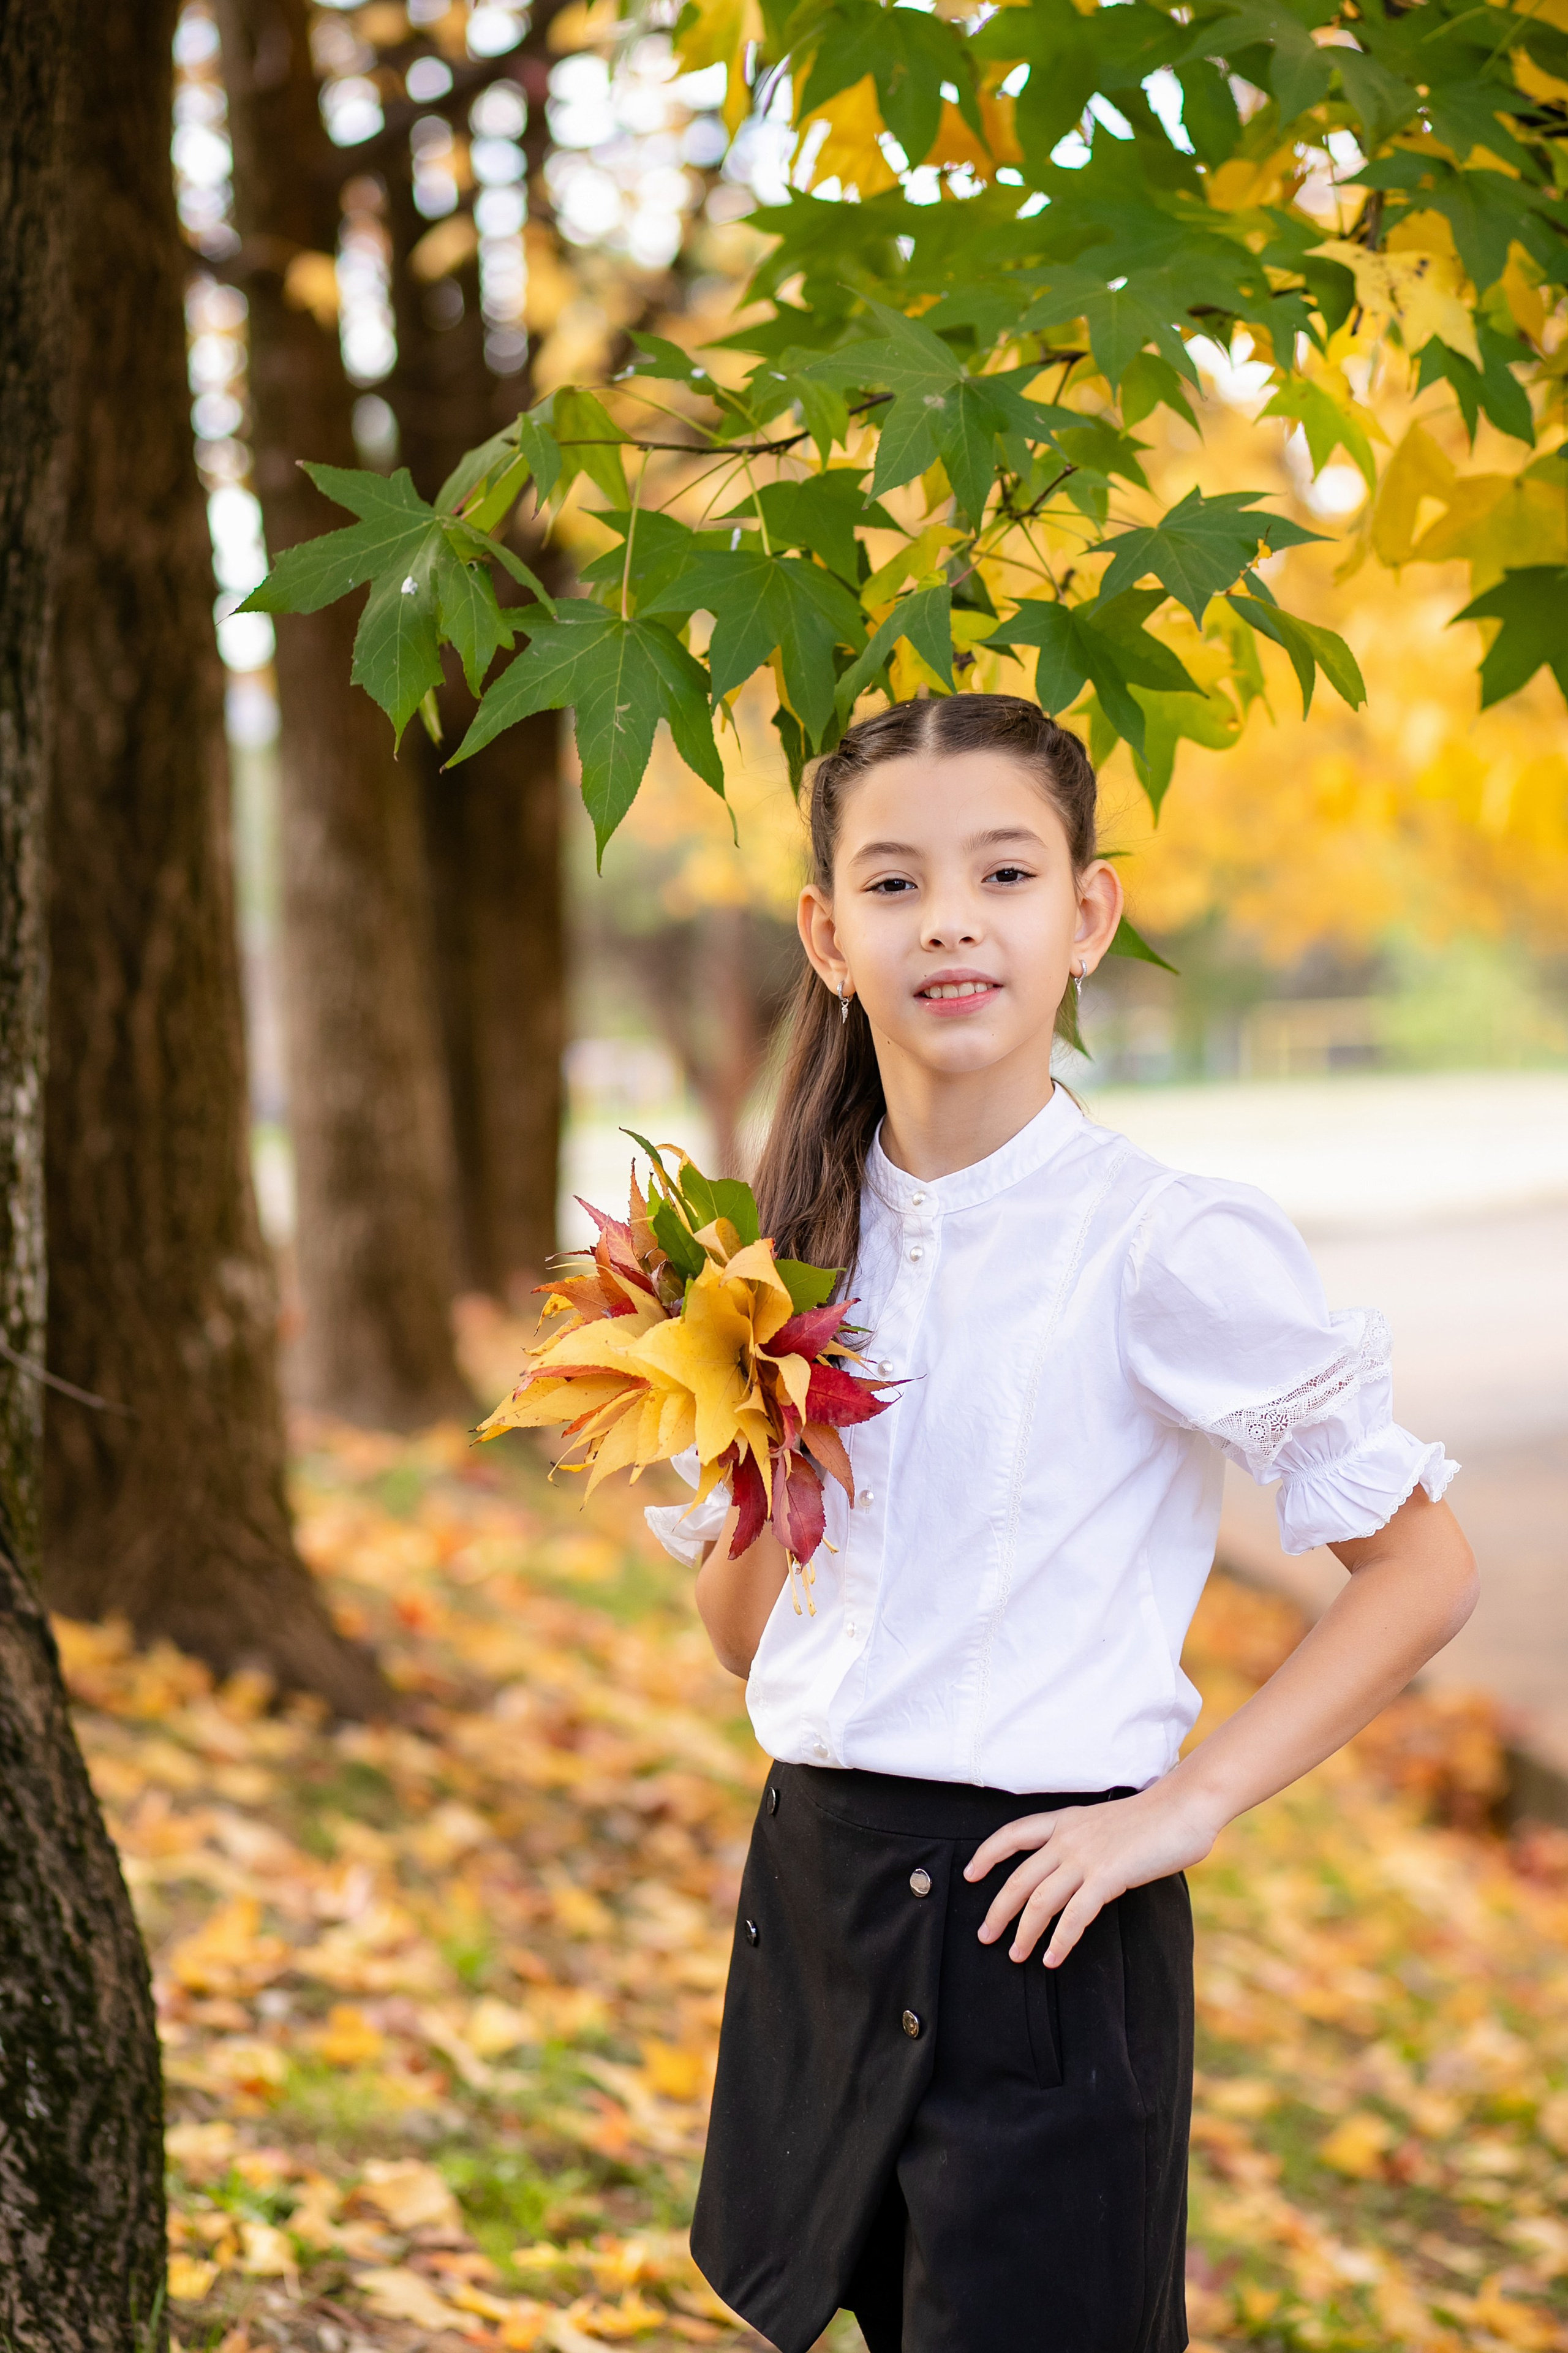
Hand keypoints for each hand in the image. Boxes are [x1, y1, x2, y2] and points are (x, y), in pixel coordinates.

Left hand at [964, 1784, 1218, 1967]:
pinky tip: (1052, 1959)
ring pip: (1040, 1901)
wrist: (1183, 1806)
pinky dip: (1060, 1941)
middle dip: (998, 1910)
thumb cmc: (1153, 1817)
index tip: (970, 1874)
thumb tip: (1077, 1867)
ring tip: (1015, 1955)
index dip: (987, 1854)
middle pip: (1018, 1878)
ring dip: (1024, 1932)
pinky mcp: (1107, 1877)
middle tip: (984, 1935)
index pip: (1012, 1834)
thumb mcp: (1106, 1822)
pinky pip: (1074, 1917)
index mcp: (1065, 1820)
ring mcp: (1086, 1857)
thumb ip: (1086, 1841)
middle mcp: (1067, 1838)